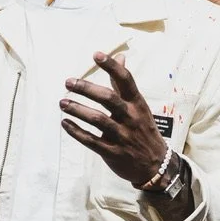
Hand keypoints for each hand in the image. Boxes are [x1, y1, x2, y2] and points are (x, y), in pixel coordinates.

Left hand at [60, 50, 166, 185]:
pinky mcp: (113, 152)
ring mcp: (122, 136)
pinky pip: (91, 141)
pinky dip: (77, 132)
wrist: (156, 165)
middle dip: (87, 89)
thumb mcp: (139, 106)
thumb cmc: (144, 130)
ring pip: (98, 119)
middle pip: (108, 98)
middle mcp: (130, 117)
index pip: (125, 80)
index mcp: (137, 104)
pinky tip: (65, 123)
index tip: (96, 55)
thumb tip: (120, 57)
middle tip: (68, 83)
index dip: (111, 67)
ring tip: (63, 103)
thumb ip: (124, 84)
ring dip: (78, 110)